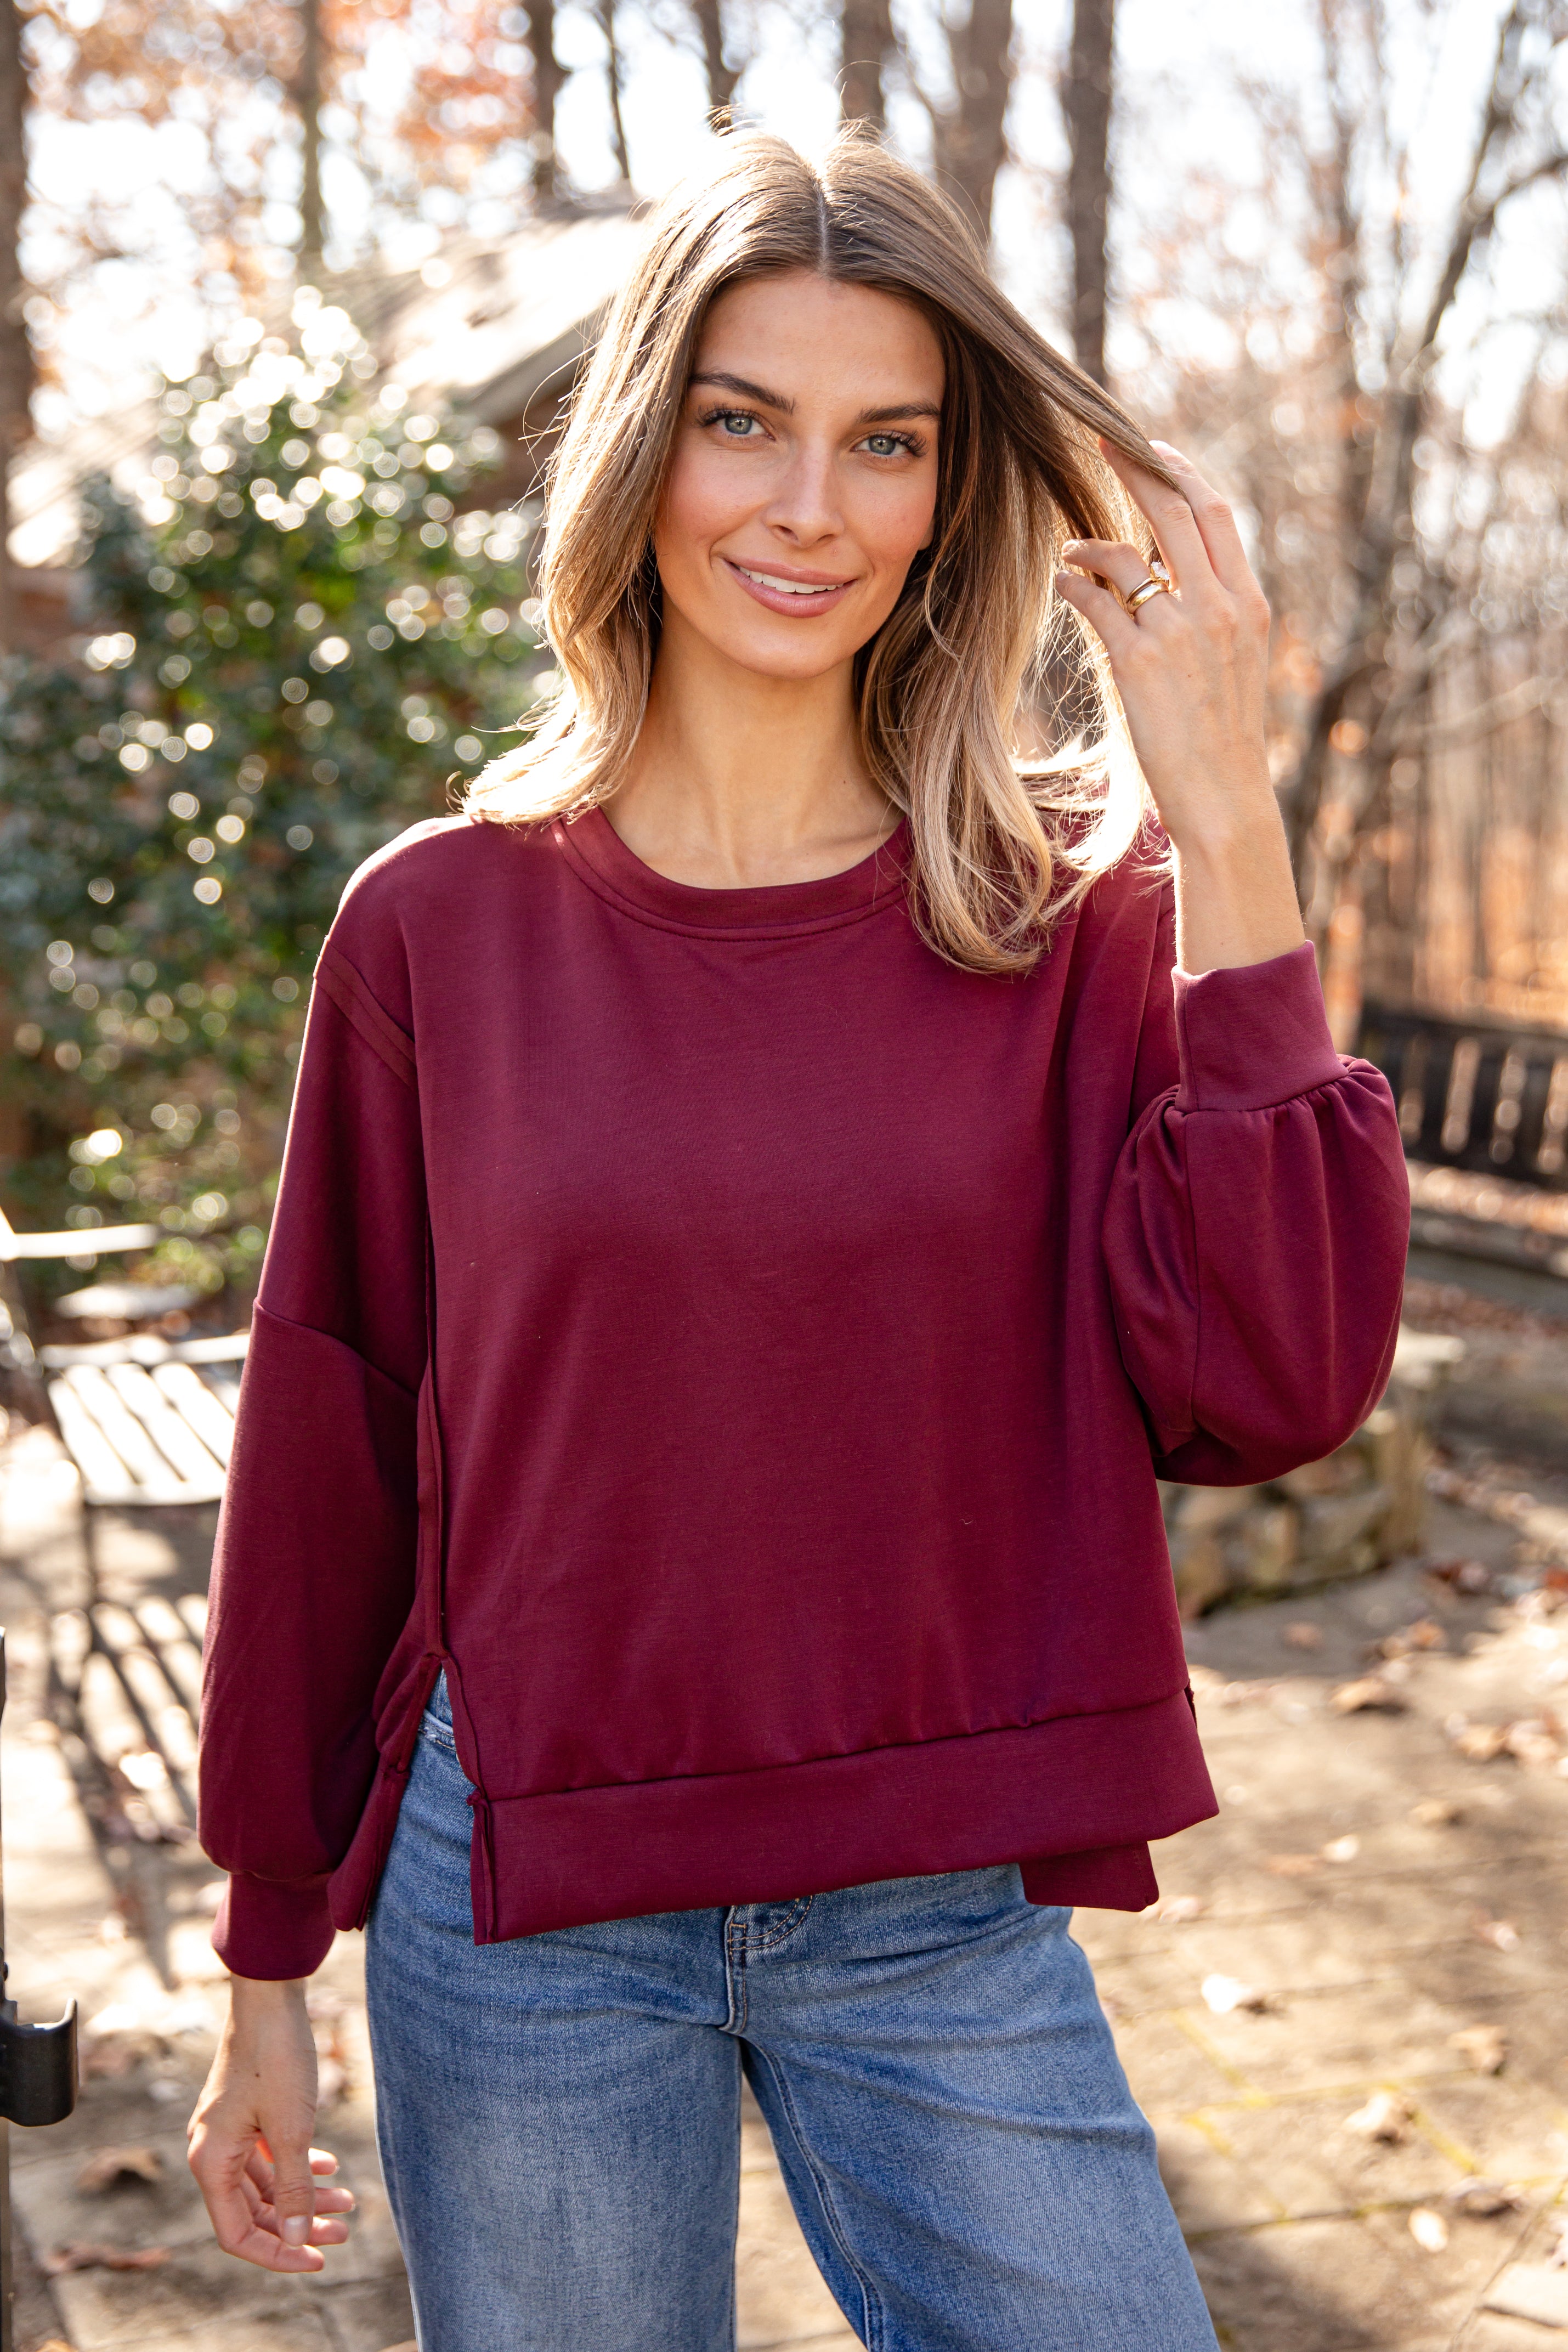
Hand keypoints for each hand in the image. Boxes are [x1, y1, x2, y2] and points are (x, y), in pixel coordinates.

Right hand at [188, 1975, 353, 2271]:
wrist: (271, 1994)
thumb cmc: (277, 2056)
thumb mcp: (292, 2127)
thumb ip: (294, 2186)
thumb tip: (296, 2237)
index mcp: (210, 2162)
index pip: (237, 2233)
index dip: (276, 2253)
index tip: (318, 2259)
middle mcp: (211, 2152)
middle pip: (254, 2211)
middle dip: (299, 2224)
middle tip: (345, 2230)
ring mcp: (228, 2132)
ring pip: (266, 2183)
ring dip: (304, 2194)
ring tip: (348, 2201)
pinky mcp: (245, 2114)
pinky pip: (269, 2156)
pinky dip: (298, 2165)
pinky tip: (330, 2165)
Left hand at [1055, 438, 1303, 973]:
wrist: (1225, 799)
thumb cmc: (1222, 740)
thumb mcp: (1232, 664)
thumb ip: (1209, 614)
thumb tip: (1165, 574)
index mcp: (1248, 603)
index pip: (1216, 514)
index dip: (1181, 472)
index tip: (1150, 447)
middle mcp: (1220, 607)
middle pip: (1175, 510)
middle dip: (1135, 465)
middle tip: (1100, 437)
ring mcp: (1182, 633)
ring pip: (1128, 554)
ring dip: (1091, 540)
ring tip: (1069, 547)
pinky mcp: (1141, 663)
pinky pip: (1097, 601)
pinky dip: (1074, 582)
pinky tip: (1060, 581)